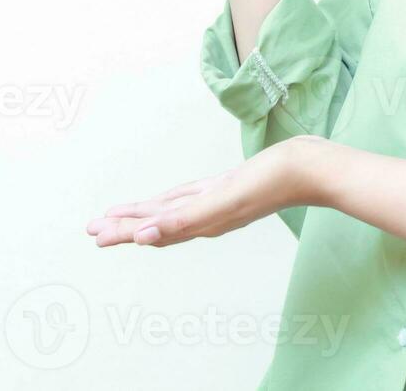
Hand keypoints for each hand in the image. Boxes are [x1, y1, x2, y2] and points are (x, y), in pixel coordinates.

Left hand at [86, 137, 328, 248]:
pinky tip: (171, 202)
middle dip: (125, 226)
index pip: (153, 229)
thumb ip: (183, 220)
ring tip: (122, 217)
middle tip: (94, 228)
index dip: (123, 231)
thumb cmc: (270, 182)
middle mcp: (207, 215)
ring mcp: (218, 201)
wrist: (311, 168)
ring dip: (146, 214)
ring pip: (172, 211)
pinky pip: (192, 198)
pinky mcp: (229, 187)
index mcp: (202, 220)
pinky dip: (174, 202)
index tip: (95, 233)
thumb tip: (144, 238)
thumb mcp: (221, 200)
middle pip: (157, 222)